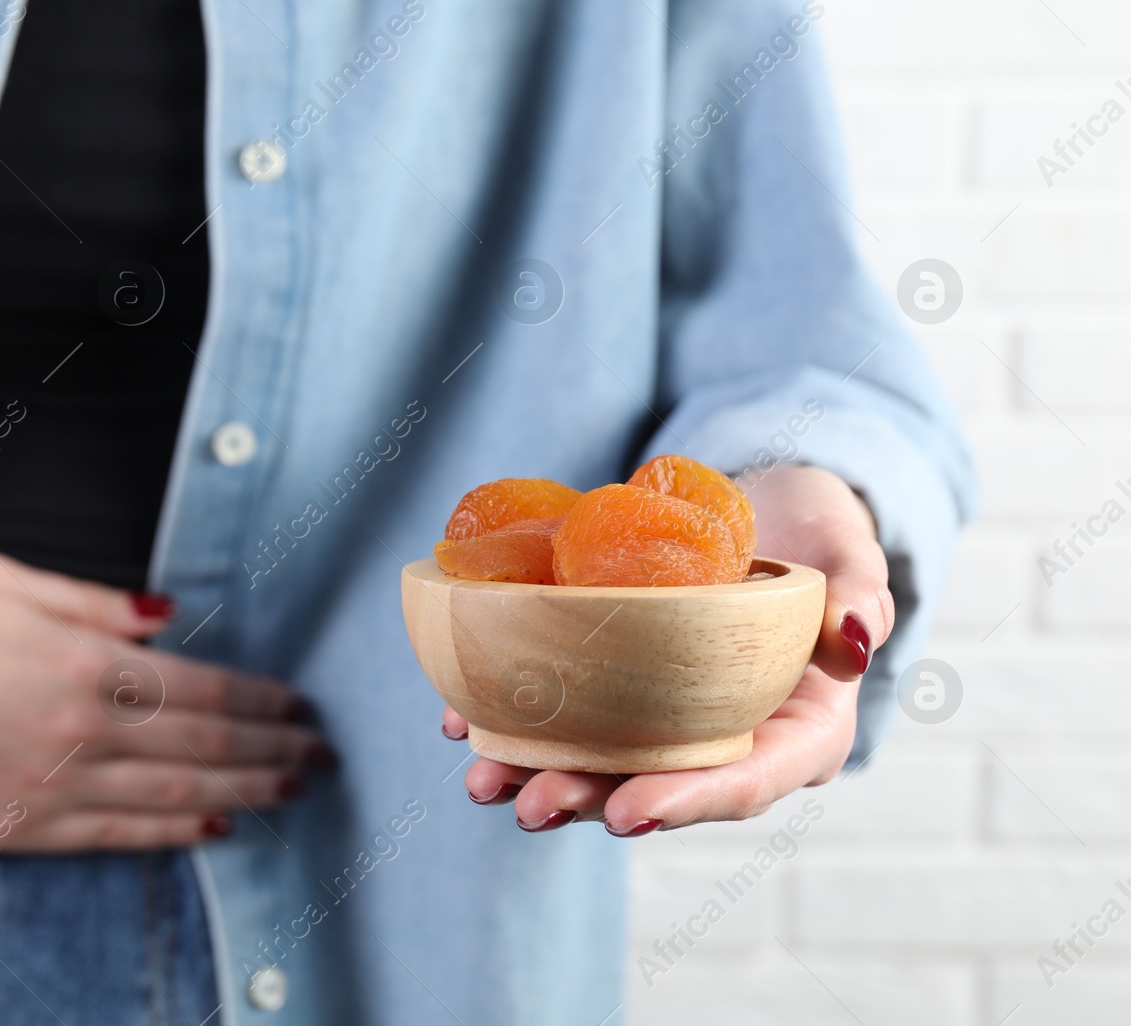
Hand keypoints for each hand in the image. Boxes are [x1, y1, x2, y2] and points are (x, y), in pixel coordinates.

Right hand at [0, 554, 332, 849]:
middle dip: (273, 748)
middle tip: (321, 755)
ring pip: (175, 795)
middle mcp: (82, 729)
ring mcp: (52, 786)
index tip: (299, 705)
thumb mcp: (4, 580)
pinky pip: (117, 836)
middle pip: (204, 744)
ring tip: (293, 792)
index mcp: (83, 662)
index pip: (200, 688)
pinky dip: (174, 833)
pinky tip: (217, 826)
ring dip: (246, 791)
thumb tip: (168, 617)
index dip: (260, 699)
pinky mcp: (18, 829)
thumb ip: (95, 602)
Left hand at [445, 465, 891, 834]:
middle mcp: (726, 739)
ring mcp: (667, 719)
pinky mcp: (620, 689)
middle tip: (530, 804)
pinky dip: (513, 719)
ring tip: (482, 780)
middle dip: (591, 802)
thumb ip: (863, 596)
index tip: (629, 814)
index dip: (687, 803)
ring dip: (539, 774)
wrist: (761, 509)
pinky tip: (461, 719)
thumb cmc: (814, 533)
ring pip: (602, 763)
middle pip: (659, 785)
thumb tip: (858, 641)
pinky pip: (566, 715)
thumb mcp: (850, 552)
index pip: (747, 781)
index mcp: (798, 732)